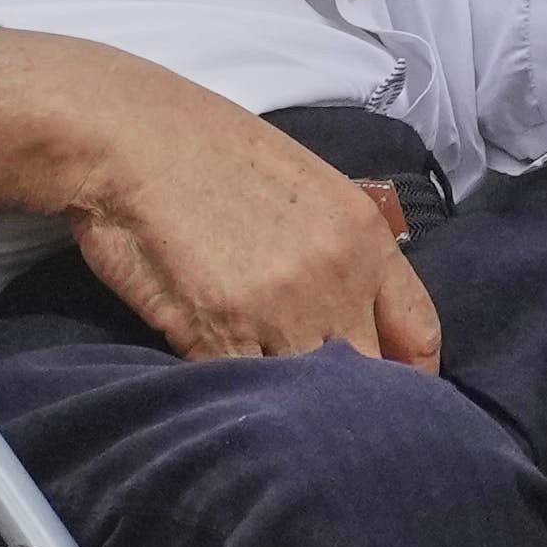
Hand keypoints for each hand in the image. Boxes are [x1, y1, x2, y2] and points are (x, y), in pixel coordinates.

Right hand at [0, 27, 440, 367]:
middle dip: (348, 399)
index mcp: (364, 237)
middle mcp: (333, 275)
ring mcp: (276, 306)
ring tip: (266, 401)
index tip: (392, 395)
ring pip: (305, 396)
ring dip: (286, 405)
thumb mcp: (306, 186)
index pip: (420, 333)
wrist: (126, 137)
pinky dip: (234, 397)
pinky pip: (243, 392)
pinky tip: (220, 375)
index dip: (411, 376)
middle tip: (323, 409)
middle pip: (368, 378)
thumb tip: (357, 318)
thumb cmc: (206, 153)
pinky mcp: (216, 329)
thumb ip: (343, 252)